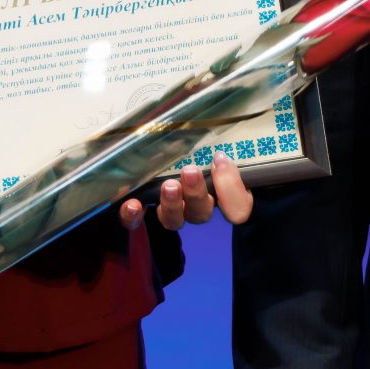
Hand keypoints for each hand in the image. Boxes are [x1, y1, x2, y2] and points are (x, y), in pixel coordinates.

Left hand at [117, 154, 252, 232]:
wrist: (158, 154)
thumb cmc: (193, 149)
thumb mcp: (210, 146)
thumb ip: (219, 152)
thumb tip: (219, 156)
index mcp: (220, 194)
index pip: (237, 209)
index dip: (232, 191)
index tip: (220, 159)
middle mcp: (197, 207)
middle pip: (201, 213)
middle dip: (196, 193)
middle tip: (190, 172)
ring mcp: (171, 213)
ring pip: (174, 220)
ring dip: (171, 205)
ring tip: (168, 186)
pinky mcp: (143, 212)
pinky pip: (137, 222)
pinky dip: (133, 216)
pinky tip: (133, 204)